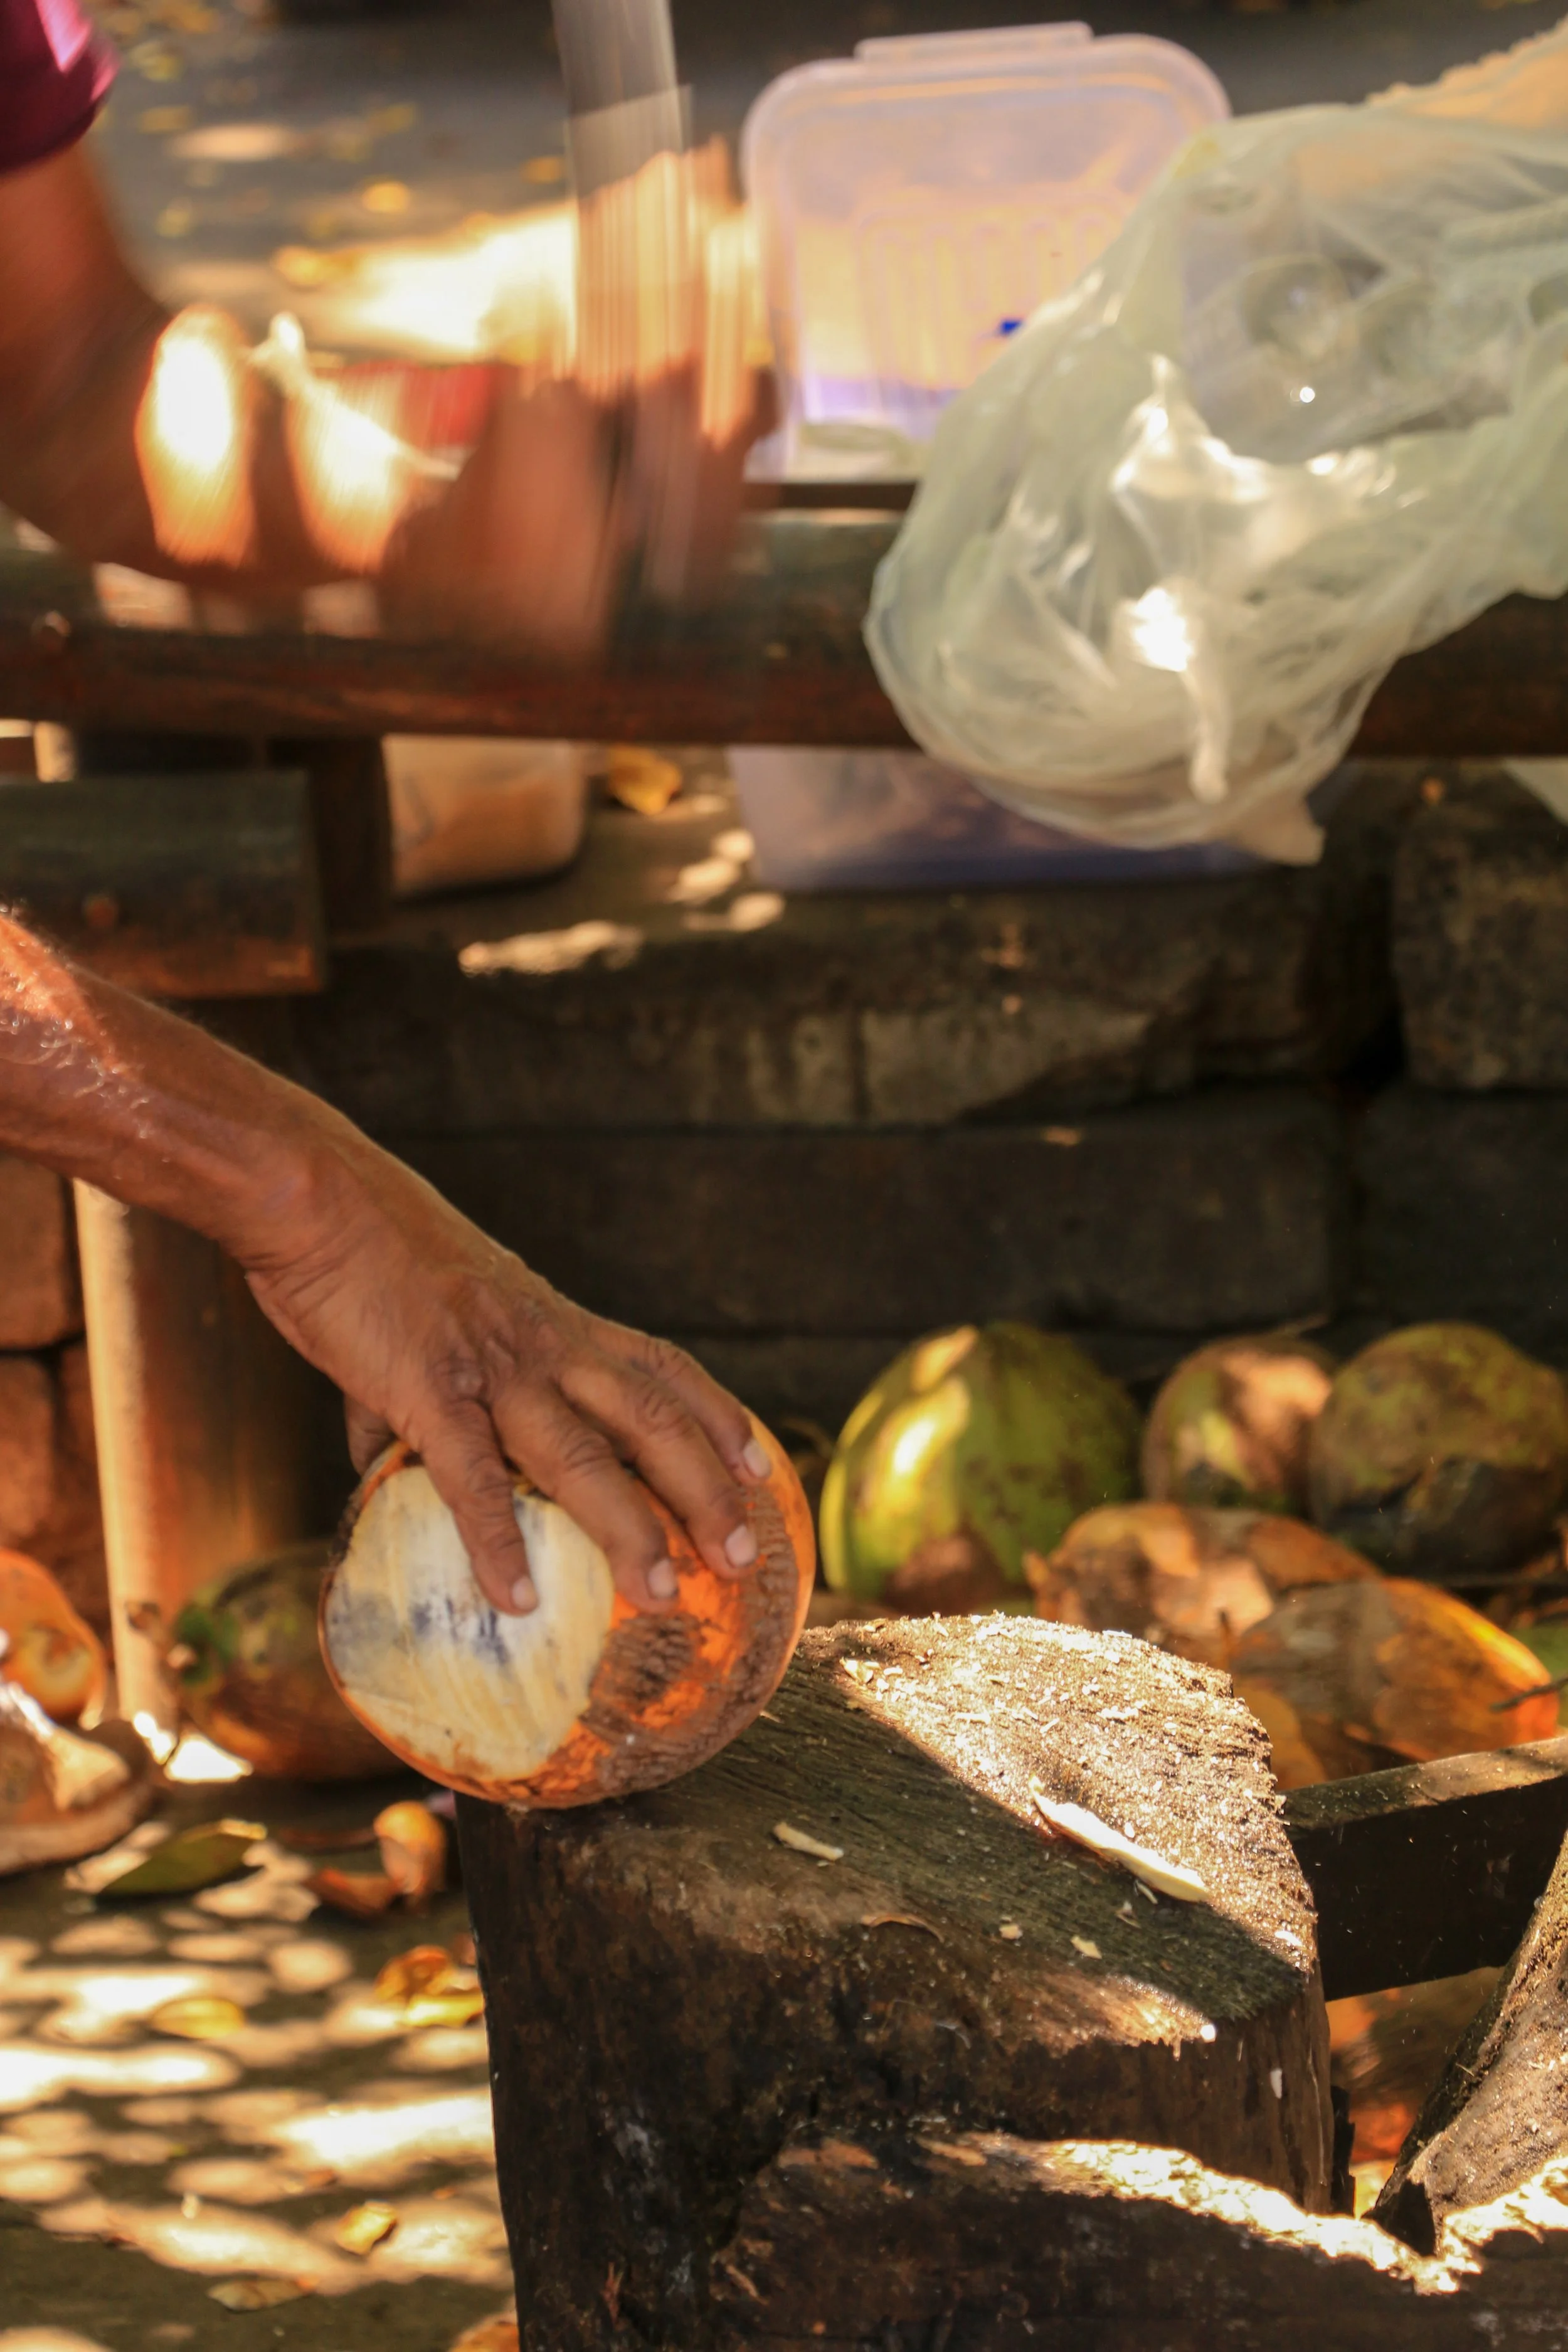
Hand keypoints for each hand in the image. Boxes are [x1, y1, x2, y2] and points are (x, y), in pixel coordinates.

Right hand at [240, 1127, 769, 1617]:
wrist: (316, 1197)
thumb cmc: (367, 1250)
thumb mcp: (433, 1311)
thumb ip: (418, 1394)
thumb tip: (375, 1466)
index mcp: (553, 1322)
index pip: (661, 1367)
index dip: (715, 1416)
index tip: (757, 1463)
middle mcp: (544, 1343)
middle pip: (651, 1418)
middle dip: (706, 1488)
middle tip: (743, 1554)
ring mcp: (492, 1367)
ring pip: (583, 1455)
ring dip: (628, 1527)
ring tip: (659, 1593)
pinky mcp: (428, 1387)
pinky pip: (471, 1477)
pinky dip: (495, 1541)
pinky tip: (513, 1597)